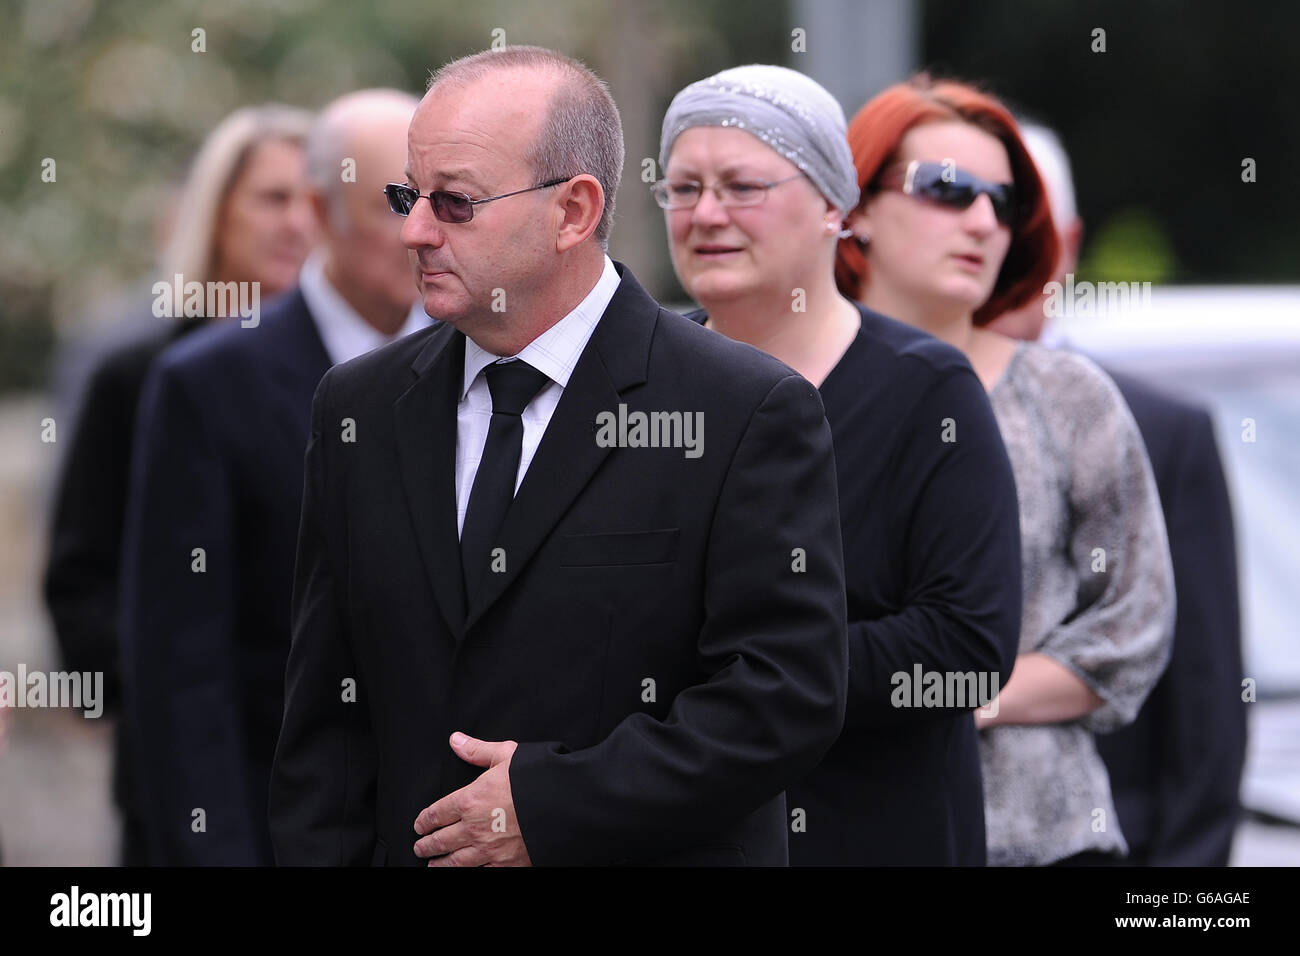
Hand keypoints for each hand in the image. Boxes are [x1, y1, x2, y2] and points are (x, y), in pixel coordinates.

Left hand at [413, 732, 531, 866]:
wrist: (564, 805)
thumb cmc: (537, 778)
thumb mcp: (506, 755)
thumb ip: (477, 750)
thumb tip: (456, 740)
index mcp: (470, 800)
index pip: (436, 813)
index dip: (424, 820)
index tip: (419, 825)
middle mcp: (474, 828)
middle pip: (441, 841)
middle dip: (427, 845)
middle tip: (420, 847)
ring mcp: (489, 850)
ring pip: (455, 862)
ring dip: (441, 864)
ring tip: (433, 865)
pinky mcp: (505, 865)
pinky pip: (479, 873)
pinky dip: (467, 873)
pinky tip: (464, 872)